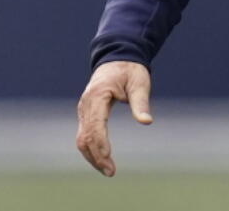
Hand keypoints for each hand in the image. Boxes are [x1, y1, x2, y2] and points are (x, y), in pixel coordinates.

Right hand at [75, 61, 152, 176]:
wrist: (117, 57)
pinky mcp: (86, 112)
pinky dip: (90, 148)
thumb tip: (146, 122)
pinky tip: (101, 159)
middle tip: (111, 172)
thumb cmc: (130, 70)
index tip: (109, 159)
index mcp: (98, 95)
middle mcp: (86, 103)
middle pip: (85, 136)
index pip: (95, 125)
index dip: (101, 144)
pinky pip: (84, 134)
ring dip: (92, 156)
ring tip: (107, 170)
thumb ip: (141, 102)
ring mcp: (84, 108)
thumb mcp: (139, 82)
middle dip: (96, 156)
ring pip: (82, 137)